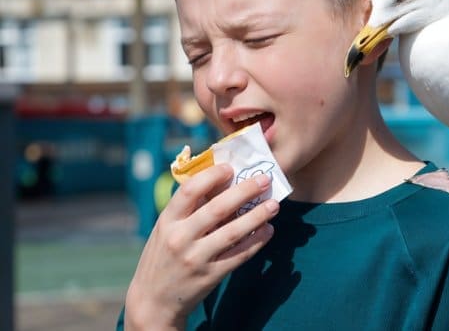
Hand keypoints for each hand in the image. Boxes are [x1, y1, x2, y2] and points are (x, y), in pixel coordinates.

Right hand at [124, 163, 278, 329]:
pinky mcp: (210, 275)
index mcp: (167, 221)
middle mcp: (180, 238)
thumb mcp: (165, 229)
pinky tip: (268, 230)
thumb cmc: (163, 256)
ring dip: (257, 216)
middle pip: (218, 208)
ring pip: (233, 232)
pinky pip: (239, 255)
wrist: (153, 301)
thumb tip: (220, 182)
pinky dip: (256, 241)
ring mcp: (196, 258)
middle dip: (245, 191)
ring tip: (274, 205)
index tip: (230, 168)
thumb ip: (187, 209)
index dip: (212, 176)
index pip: (189, 190)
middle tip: (264, 179)